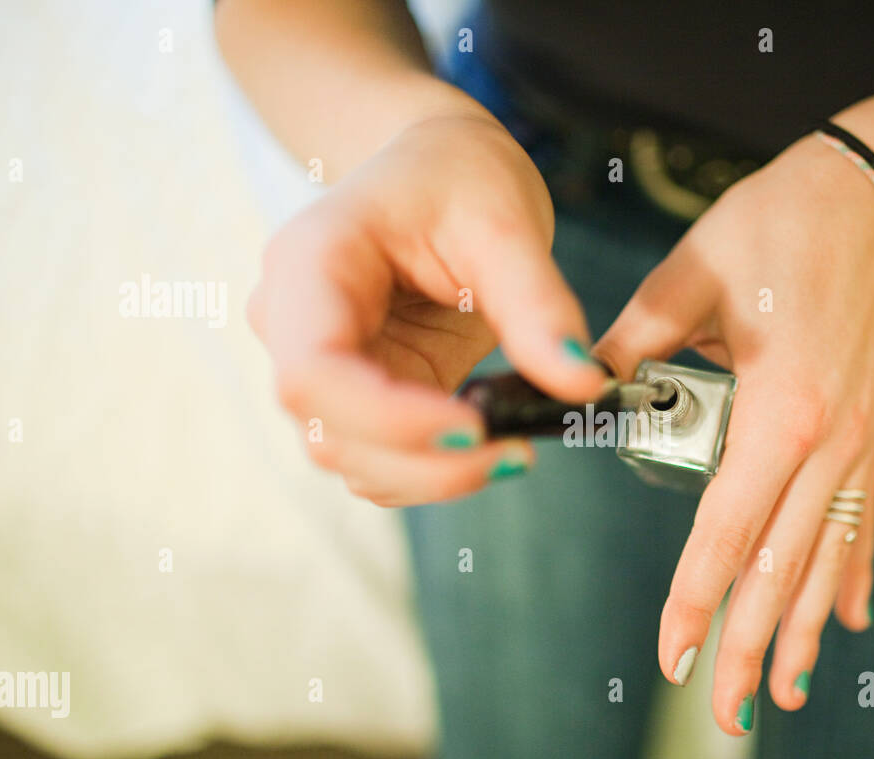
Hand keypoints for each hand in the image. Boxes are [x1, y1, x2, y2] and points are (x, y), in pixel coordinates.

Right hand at [249, 110, 607, 504]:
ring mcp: (323, 368)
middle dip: (424, 464)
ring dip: (433, 475)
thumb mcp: (506, 223)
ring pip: (354, 461)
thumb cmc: (457, 175)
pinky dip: (435, 469)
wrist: (438, 167)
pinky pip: (383, 459)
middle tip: (517, 452)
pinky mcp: (360, 397)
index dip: (388, 419)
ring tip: (513, 446)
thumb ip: (538, 305)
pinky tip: (490, 438)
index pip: (315, 372)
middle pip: (329, 434)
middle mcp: (293, 325)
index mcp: (310, 264)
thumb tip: (580, 384)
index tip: (475, 427)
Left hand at [593, 132, 873, 733]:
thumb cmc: (775, 227)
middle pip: (780, 568)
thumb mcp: (688, 278)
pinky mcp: (867, 433)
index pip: (727, 533)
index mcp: (780, 412)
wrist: (867, 195)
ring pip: (824, 560)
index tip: (676, 659)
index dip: (698, 602)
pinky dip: (850, 575)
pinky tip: (847, 622)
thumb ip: (633, 345)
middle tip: (728, 714)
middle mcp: (827, 443)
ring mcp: (856, 443)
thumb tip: (581, 392)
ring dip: (801, 630)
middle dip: (750, 646)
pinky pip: (860, 522)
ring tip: (784, 693)